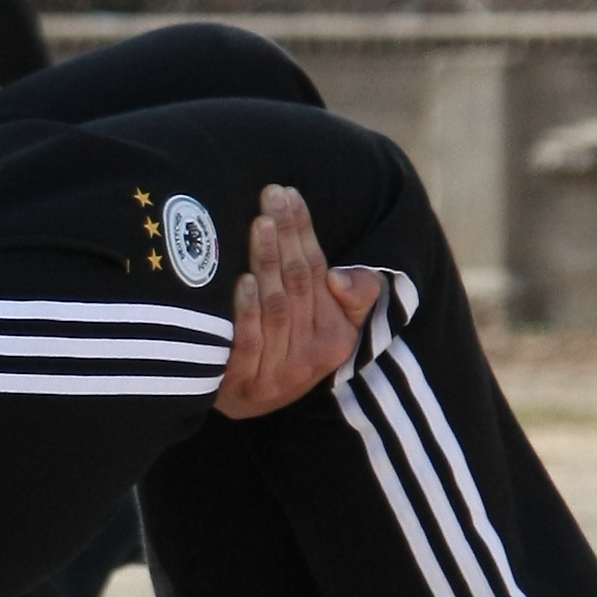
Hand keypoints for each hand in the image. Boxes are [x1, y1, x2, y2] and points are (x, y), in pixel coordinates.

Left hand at [210, 184, 382, 418]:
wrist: (250, 402)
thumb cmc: (294, 346)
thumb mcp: (336, 324)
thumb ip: (355, 295)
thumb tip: (339, 278)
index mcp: (336, 335)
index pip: (318, 271)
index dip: (303, 231)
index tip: (288, 194)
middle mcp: (312, 354)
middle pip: (298, 283)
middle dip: (285, 235)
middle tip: (270, 195)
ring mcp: (278, 373)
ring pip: (276, 308)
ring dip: (268, 262)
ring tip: (260, 224)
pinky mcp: (244, 386)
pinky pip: (249, 343)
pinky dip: (247, 311)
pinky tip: (241, 280)